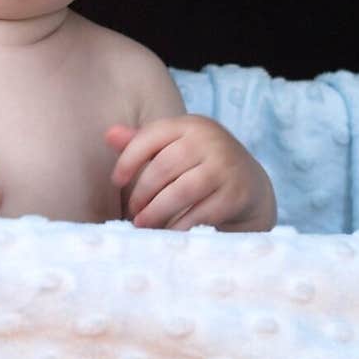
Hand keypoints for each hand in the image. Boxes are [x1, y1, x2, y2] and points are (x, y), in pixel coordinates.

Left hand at [104, 114, 276, 231]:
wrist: (248, 185)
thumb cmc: (199, 165)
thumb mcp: (174, 148)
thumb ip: (142, 143)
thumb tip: (109, 135)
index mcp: (191, 125)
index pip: (151, 136)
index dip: (128, 159)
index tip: (116, 181)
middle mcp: (211, 140)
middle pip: (164, 166)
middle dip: (143, 192)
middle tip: (133, 211)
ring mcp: (226, 166)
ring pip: (182, 190)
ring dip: (158, 211)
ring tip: (143, 224)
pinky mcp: (237, 193)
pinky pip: (202, 212)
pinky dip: (181, 225)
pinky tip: (168, 234)